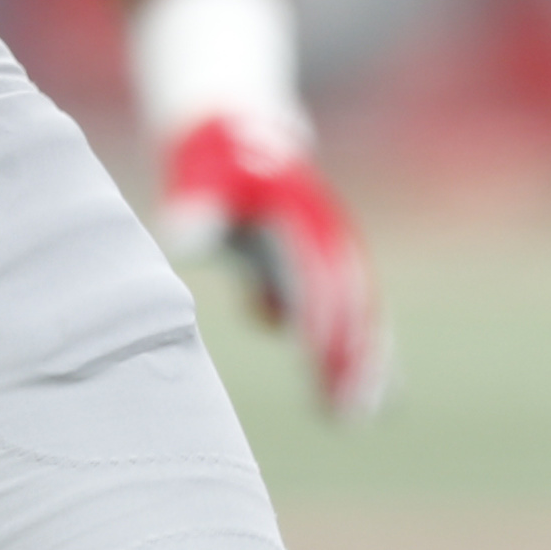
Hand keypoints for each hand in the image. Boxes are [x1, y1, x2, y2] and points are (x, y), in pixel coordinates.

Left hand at [154, 114, 393, 419]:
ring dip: (362, 362)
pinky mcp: (312, 273)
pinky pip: (342, 320)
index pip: (315, 275)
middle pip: (348, 301)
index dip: (320, 318)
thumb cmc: (210, 162)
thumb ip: (196, 208)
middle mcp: (324, 239)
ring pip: (353, 315)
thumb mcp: (199, 177)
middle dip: (355, 354)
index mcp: (301, 216)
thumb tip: (185, 241)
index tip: (322, 363)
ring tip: (365, 416)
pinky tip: (357, 398)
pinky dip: (351, 354)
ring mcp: (323, 256)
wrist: (232, 133)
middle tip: (357, 412)